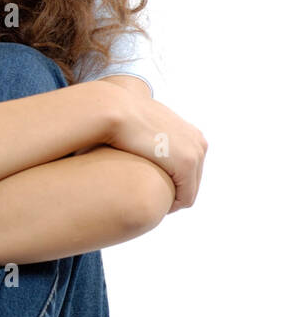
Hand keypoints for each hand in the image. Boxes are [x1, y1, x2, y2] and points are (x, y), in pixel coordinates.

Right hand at [104, 84, 208, 211]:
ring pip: (189, 192)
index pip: (190, 171)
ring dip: (171, 201)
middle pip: (192, 183)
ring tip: (150, 203)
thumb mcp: (145, 128)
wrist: (118, 110)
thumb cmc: (123, 122)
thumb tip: (143, 144)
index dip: (171, 185)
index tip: (152, 191)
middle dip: (173, 194)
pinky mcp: (187, 163)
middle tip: (150, 201)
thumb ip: (152, 138)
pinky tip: (152, 205)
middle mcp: (199, 142)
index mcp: (192, 135)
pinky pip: (185, 198)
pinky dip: (171, 206)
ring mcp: (195, 152)